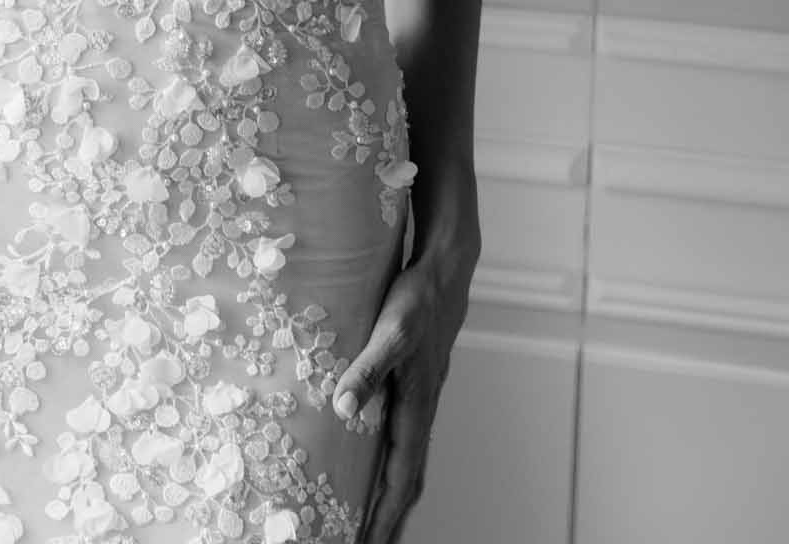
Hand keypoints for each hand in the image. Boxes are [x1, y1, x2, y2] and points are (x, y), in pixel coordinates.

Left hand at [332, 214, 479, 543]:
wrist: (445, 269)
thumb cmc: (418, 298)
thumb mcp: (391, 330)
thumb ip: (368, 367)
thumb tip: (343, 407)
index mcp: (417, 406)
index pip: (400, 477)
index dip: (385, 515)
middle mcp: (421, 410)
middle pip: (407, 480)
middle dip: (389, 519)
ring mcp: (420, 399)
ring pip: (407, 461)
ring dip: (391, 496)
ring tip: (372, 524)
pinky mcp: (415, 385)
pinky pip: (404, 439)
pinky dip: (392, 465)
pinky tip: (377, 463)